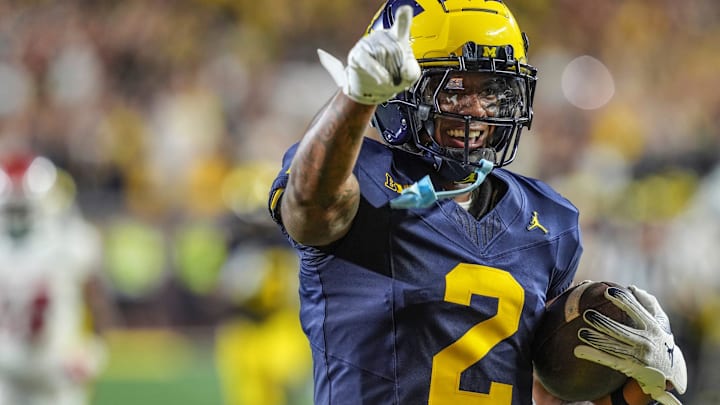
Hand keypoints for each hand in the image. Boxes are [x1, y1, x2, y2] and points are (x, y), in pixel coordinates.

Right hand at [317, 5, 420, 104]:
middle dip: (398, 67)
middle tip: (396, 76)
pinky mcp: (357, 53)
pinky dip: (377, 72)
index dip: (403, 17)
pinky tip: (383, 80)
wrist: (374, 92)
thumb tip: (404, 68)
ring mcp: (368, 43)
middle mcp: (382, 36)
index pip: (402, 23)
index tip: (405, 10)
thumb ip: (412, 70)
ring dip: (388, 71)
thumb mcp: (409, 76)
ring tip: (387, 78)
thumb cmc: (392, 79)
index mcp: (397, 37)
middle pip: (395, 48)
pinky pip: (368, 60)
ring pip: (383, 54)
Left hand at [573, 286, 686, 404]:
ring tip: (581, 332)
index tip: (608, 291)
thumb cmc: (660, 340)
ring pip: (614, 347)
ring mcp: (639, 356)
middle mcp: (646, 341)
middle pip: (622, 331)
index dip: (623, 300)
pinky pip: (610, 361)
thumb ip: (649, 304)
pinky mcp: (631, 368)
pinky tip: (578, 350)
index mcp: (653, 327)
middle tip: (587, 314)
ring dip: (596, 340)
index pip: (637, 311)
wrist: (671, 372)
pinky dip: (594, 355)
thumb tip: (632, 288)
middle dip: (604, 323)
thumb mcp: (661, 322)